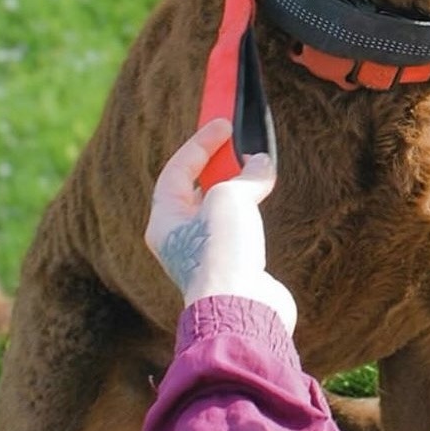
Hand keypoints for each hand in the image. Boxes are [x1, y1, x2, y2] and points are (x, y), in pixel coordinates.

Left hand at [146, 119, 296, 334]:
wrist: (242, 307)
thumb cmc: (222, 252)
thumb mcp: (229, 199)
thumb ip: (245, 176)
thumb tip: (261, 164)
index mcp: (165, 221)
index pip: (177, 170)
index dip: (200, 144)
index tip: (224, 123)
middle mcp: (180, 239)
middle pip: (195, 191)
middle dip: (216, 166)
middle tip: (238, 146)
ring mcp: (205, 255)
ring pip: (218, 211)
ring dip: (236, 189)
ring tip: (255, 171)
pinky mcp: (232, 266)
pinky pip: (238, 229)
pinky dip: (250, 211)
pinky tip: (264, 204)